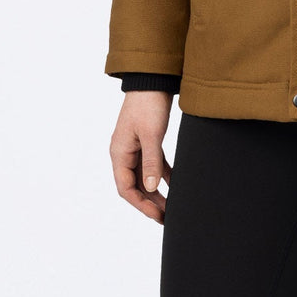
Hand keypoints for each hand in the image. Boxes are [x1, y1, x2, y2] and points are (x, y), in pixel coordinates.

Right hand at [110, 90, 173, 222]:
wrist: (153, 80)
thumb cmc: (148, 104)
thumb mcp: (151, 134)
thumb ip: (152, 162)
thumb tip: (153, 188)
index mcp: (119, 154)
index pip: (127, 189)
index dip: (142, 204)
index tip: (157, 215)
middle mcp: (125, 154)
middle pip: (136, 186)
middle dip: (151, 202)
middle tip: (168, 217)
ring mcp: (136, 148)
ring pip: (145, 176)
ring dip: (157, 191)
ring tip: (172, 206)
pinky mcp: (148, 140)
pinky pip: (154, 164)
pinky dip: (164, 174)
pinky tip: (176, 184)